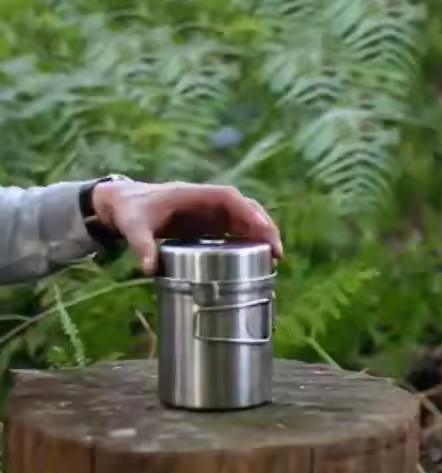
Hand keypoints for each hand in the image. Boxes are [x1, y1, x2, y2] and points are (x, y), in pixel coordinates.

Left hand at [92, 181, 282, 274]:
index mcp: (197, 194)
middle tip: (277, 254)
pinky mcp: (208, 224)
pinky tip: (257, 258)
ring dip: (261, 235)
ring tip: (274, 259)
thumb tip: (150, 270)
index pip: (232, 200)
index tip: (265, 235)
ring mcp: (211, 212)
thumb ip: (142, 245)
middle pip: (246, 209)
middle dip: (265, 227)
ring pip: (245, 219)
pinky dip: (249, 240)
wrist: (125, 204)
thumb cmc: (132, 210)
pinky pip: (235, 229)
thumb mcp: (134, 226)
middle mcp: (209, 201)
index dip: (251, 215)